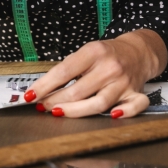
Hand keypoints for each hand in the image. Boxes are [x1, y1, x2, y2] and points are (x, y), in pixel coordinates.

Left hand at [23, 30, 166, 117]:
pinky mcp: (135, 93)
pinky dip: (125, 113)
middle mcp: (110, 67)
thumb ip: (69, 70)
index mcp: (94, 52)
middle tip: (43, 106)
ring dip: (75, 112)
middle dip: (56, 101)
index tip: (30, 96)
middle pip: (79, 91)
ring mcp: (124, 81)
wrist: (137, 51)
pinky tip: (111, 116)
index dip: (44, 86)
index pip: (64, 72)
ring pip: (99, 103)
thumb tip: (43, 90)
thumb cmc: (106, 54)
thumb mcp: (86, 53)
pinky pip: (134, 106)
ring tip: (59, 113)